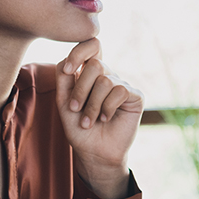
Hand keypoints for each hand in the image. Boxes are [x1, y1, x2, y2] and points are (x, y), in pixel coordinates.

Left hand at [56, 39, 143, 198]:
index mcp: (90, 73)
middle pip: (95, 65)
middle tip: (76, 110)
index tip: (67, 70)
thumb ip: (63, 79)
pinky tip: (106, 118)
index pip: (91, 46)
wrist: (94, 152)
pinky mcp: (135, 96)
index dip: (79, 52)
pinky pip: (119, 91)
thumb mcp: (64, 102)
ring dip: (92, 105)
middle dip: (81, 90)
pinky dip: (107, 107)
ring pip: (105, 80)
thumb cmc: (79, 128)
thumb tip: (67, 59)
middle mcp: (108, 75)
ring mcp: (122, 84)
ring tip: (89, 121)